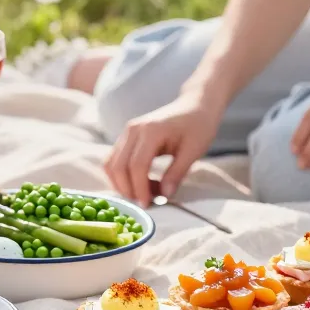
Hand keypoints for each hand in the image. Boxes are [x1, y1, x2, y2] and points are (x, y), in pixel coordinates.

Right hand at [105, 93, 223, 205]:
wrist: (195, 105)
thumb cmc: (198, 126)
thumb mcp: (193, 151)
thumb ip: (177, 173)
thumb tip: (164, 195)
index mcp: (150, 131)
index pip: (137, 165)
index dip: (140, 188)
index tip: (148, 204)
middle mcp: (133, 129)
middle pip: (118, 166)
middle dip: (128, 189)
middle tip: (145, 202)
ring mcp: (126, 132)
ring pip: (111, 164)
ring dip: (122, 184)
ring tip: (144, 193)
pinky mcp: (126, 137)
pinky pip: (114, 160)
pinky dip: (122, 176)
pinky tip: (140, 183)